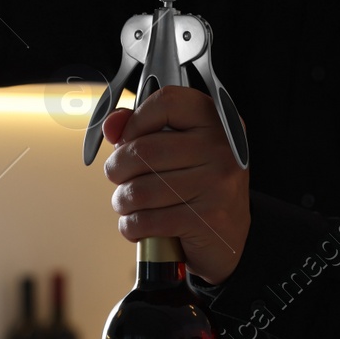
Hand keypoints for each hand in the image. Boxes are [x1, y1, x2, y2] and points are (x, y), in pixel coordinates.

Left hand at [103, 86, 248, 283]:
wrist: (228, 236)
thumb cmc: (197, 187)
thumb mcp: (179, 149)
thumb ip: (143, 128)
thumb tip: (110, 126)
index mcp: (216, 121)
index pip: (166, 102)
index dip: (136, 121)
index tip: (128, 140)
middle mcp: (221, 149)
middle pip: (143, 150)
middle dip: (117, 169)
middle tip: (119, 178)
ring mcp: (216, 185)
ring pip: (139, 190)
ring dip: (122, 202)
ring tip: (129, 204)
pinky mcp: (206, 220)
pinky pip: (146, 221)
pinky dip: (131, 226)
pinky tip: (138, 226)